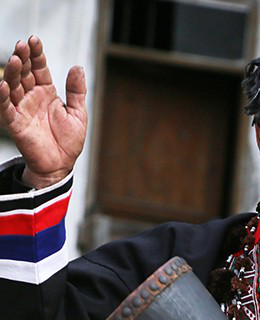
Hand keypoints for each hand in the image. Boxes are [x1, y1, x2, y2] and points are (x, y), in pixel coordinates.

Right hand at [0, 36, 86, 188]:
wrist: (61, 166)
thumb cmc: (69, 142)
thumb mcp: (78, 114)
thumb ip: (77, 91)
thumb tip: (78, 67)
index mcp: (46, 92)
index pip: (39, 68)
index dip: (36, 54)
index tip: (34, 40)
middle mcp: (32, 97)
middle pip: (23, 72)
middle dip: (22, 58)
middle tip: (22, 45)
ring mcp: (22, 108)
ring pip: (13, 85)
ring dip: (12, 72)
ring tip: (14, 59)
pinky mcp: (16, 123)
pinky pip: (6, 108)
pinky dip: (3, 97)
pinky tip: (3, 85)